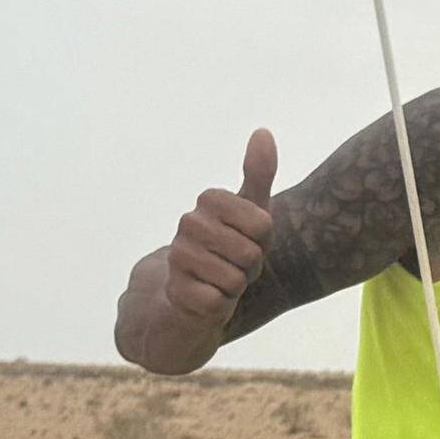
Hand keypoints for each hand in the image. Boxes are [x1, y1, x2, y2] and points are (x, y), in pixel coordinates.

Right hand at [148, 130, 277, 349]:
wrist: (191, 297)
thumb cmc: (228, 252)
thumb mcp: (252, 213)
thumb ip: (259, 174)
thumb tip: (263, 131)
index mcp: (209, 200)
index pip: (263, 224)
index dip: (263, 241)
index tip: (248, 242)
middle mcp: (189, 223)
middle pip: (251, 251)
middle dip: (251, 267)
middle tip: (235, 266)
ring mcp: (179, 257)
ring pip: (235, 278)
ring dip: (235, 288)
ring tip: (220, 282)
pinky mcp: (176, 291)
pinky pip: (218, 301)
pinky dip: (220, 306)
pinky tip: (207, 300)